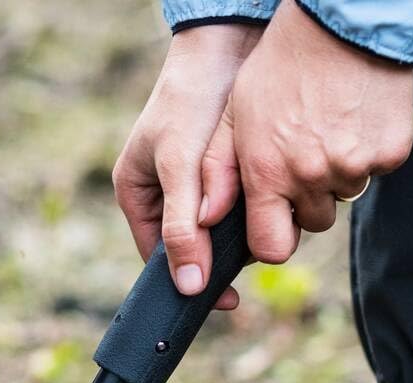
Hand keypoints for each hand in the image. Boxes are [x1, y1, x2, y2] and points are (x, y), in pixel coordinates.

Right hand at [113, 24, 261, 305]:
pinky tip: (275, 206)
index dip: (191, 281)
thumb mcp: (180, 168)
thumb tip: (187, 286)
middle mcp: (164, 197)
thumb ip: (182, 227)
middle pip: (194, 249)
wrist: (225, 52)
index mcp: (138, 197)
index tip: (227, 299)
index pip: (160, 259)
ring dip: (245, 234)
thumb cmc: (190, 104)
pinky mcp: (225, 178)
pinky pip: (241, 210)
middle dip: (223, 255)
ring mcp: (195, 188)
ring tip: (266, 224)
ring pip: (221, 233)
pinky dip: (256, 212)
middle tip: (256, 255)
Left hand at [199, 1, 412, 263]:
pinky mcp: (391, 154)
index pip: (272, 247)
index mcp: (269, 173)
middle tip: (304, 153)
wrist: (340, 22)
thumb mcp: (235, 114)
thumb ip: (218, 171)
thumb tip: (206, 220)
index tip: (274, 219)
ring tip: (329, 126)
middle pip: (314, 221)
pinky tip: (355, 118)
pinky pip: (376, 170)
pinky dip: (368, 152)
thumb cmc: (279, 66)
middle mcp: (312, 177)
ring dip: (338, 172)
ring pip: (345, 194)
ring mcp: (355, 167)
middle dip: (307, 199)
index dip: (272, 237)